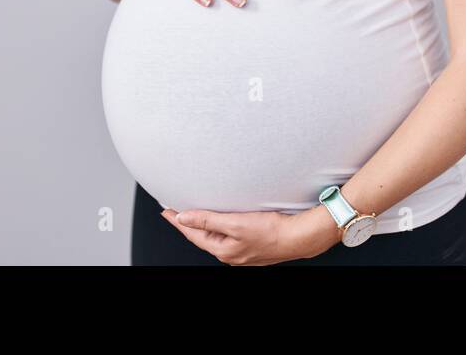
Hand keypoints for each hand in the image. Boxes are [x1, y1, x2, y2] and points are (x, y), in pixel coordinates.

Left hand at [160, 201, 342, 265]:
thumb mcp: (235, 223)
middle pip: (202, 236)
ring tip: (195, 214)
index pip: (193, 234)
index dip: (178, 221)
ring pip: (216, 236)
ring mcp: (242, 251)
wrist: (299, 237)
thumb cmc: (271, 231)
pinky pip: (229, 235)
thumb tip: (182, 218)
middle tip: (175, 210)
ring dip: (204, 225)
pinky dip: (219, 226)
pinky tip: (222, 220)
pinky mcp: (253, 244)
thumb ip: (207, 220)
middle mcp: (231, 254)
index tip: (166, 210)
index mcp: (223, 250)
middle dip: (188, 224)